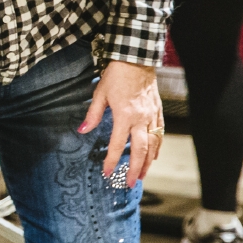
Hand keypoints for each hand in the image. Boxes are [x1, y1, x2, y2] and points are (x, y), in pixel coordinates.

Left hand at [79, 60, 161, 183]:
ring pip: (153, 145)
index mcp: (124, 116)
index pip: (118, 145)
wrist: (136, 59)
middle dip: (135, 169)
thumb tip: (82, 131)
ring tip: (142, 176)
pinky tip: (154, 156)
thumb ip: (93, 115)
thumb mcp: (99, 94)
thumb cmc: (116, 76)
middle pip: (140, 150)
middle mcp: (140, 119)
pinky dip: (157, 147)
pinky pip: (160, 133)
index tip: (108, 173)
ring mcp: (151, 116)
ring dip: (148, 163)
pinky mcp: (158, 111)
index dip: (113, 161)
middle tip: (129, 183)